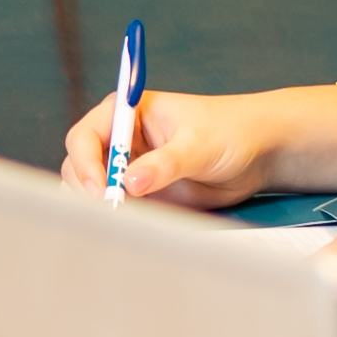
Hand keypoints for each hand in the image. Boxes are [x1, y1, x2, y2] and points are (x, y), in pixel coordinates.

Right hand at [50, 84, 288, 210]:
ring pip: (92, 192)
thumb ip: (165, 163)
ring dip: (101, 207)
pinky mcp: (141, 195)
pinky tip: (137, 223)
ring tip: (128, 217)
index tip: (100, 188)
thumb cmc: (229, 131)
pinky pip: (118, 210)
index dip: (85, 163)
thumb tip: (129, 183)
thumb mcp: (198, 144)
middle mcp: (120, 140)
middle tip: (113, 210)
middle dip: (90, 190)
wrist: (257, 154)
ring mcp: (127, 169)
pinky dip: (119, 219)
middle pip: (79, 167)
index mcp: (126, 113)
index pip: (85, 137)